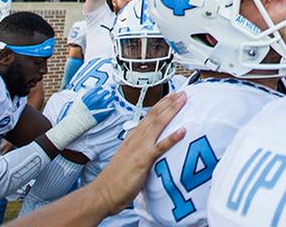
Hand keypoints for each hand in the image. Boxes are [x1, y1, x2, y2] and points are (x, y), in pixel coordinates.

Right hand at [10, 91, 187, 225]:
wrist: (102, 193)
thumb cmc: (115, 181)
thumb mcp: (128, 160)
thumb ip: (138, 152)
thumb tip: (147, 150)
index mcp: (132, 139)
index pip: (148, 117)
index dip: (160, 105)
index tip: (171, 96)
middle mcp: (135, 140)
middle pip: (154, 116)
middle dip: (168, 102)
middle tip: (182, 92)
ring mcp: (139, 149)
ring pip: (157, 125)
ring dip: (171, 111)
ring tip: (183, 100)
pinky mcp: (142, 161)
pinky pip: (159, 147)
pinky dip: (171, 138)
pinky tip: (183, 130)